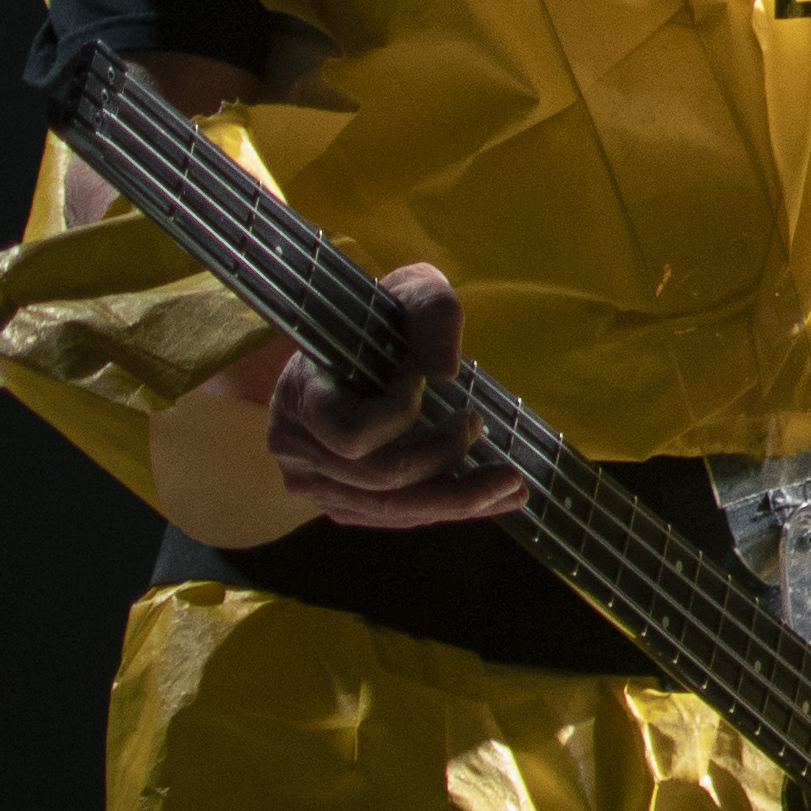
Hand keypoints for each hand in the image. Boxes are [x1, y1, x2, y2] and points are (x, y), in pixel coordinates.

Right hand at [268, 261, 526, 528]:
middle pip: (380, 480)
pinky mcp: (344, 504)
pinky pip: (396, 520)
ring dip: (459, 500)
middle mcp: (299, 451)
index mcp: (300, 396)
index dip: (397, 414)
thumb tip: (446, 371)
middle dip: (442, 459)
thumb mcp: (407, 290)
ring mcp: (317, 485)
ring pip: (391, 510)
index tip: (421, 378)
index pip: (352, 434)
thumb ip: (431, 310)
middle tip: (480, 426)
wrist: (351, 347)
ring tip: (512, 485)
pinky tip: (495, 499)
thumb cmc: (378, 318)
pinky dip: (448, 511)